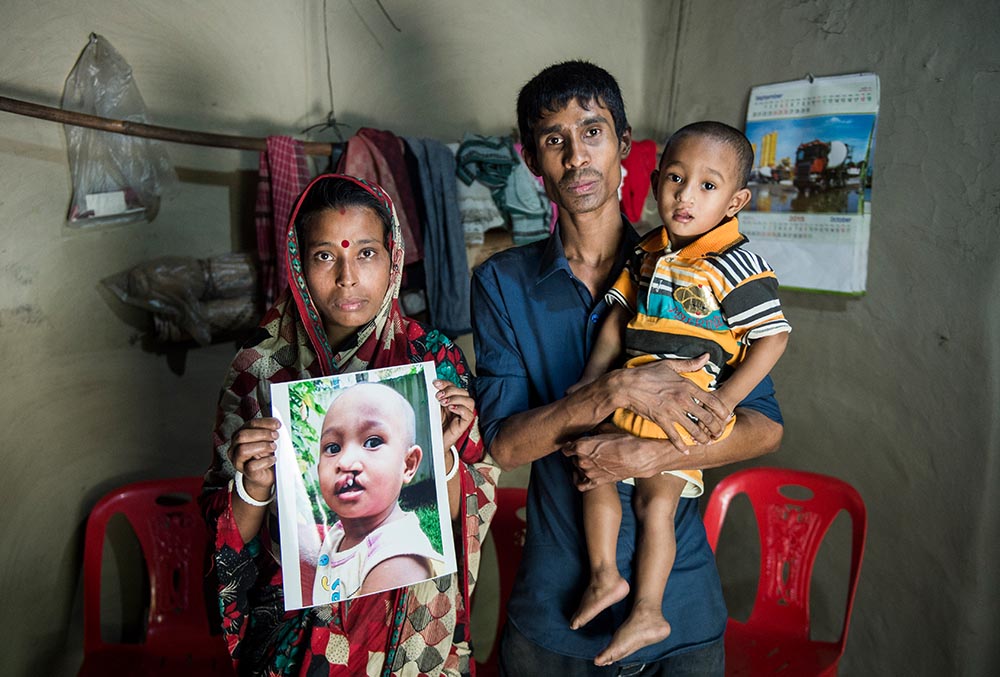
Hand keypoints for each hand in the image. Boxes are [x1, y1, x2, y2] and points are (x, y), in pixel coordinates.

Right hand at [229, 417, 279, 502]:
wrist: (264, 475)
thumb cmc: (265, 456)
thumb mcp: (267, 441)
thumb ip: (268, 432)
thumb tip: (276, 425)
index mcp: (240, 436)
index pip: (249, 424)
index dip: (264, 423)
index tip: (277, 424)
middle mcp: (235, 447)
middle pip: (242, 435)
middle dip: (262, 434)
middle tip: (275, 436)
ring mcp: (238, 461)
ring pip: (243, 450)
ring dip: (262, 446)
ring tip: (273, 447)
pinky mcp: (245, 472)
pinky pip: (251, 466)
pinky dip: (265, 461)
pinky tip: (272, 459)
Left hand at [434, 380, 474, 451]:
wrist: (434, 442)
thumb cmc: (434, 426)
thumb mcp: (433, 408)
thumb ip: (435, 398)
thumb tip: (433, 387)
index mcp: (452, 400)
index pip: (454, 386)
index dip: (446, 383)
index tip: (435, 383)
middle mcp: (459, 406)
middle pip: (463, 391)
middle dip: (450, 390)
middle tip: (439, 396)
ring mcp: (463, 415)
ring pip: (469, 401)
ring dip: (456, 399)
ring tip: (444, 403)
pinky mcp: (464, 424)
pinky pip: (469, 414)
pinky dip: (460, 409)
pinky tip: (451, 409)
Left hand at [562, 430, 667, 489]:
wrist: (640, 457)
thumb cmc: (626, 441)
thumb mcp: (608, 429)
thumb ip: (595, 430)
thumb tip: (592, 429)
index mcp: (582, 446)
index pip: (566, 447)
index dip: (570, 445)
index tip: (574, 443)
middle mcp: (582, 460)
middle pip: (572, 458)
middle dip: (578, 454)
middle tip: (588, 450)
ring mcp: (588, 473)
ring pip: (577, 469)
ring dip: (581, 464)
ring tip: (591, 460)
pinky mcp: (596, 482)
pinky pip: (580, 484)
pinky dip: (578, 480)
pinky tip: (582, 475)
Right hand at [610, 354, 730, 450]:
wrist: (626, 385)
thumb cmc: (647, 373)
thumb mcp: (669, 365)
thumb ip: (690, 364)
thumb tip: (707, 356)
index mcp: (686, 385)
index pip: (711, 400)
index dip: (722, 411)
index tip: (727, 417)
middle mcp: (682, 399)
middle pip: (706, 417)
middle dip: (715, 428)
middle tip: (718, 434)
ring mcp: (671, 411)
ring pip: (693, 429)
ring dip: (702, 438)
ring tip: (706, 443)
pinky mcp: (660, 420)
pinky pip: (674, 436)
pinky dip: (681, 445)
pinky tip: (686, 451)